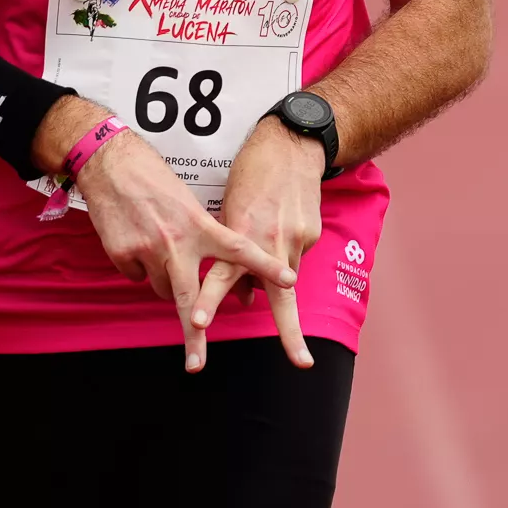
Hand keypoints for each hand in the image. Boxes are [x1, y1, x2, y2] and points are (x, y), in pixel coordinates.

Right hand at [75, 127, 301, 371]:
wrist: (110, 164)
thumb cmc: (154, 180)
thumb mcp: (187, 204)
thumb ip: (203, 238)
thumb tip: (209, 271)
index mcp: (199, 225)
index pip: (240, 249)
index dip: (265, 266)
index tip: (289, 282)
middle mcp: (176, 242)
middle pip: (189, 297)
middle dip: (194, 335)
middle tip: (196, 364)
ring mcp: (148, 250)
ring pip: (162, 290)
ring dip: (167, 284)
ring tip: (159, 253)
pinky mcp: (122, 255)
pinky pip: (136, 277)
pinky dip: (139, 268)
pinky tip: (135, 243)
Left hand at [195, 116, 322, 368]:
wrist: (290, 145)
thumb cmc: (250, 176)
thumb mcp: (229, 212)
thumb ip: (230, 257)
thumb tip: (243, 300)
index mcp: (238, 233)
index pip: (219, 275)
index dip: (207, 300)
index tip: (196, 323)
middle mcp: (268, 241)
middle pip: (280, 296)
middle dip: (291, 334)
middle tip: (302, 362)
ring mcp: (294, 238)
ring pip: (285, 279)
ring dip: (276, 281)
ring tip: (272, 245)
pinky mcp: (311, 233)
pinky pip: (294, 257)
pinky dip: (285, 257)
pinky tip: (283, 228)